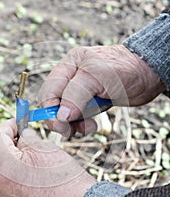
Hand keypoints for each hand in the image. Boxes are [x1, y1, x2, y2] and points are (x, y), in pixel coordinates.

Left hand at [0, 119, 95, 196]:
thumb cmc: (66, 180)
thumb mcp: (45, 148)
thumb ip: (28, 138)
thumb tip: (23, 137)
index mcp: (5, 168)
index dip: (6, 127)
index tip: (17, 123)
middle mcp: (3, 187)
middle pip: (0, 158)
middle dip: (12, 145)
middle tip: (28, 138)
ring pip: (8, 174)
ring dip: (19, 163)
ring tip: (40, 159)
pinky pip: (16, 190)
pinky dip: (24, 180)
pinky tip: (43, 178)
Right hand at [39, 45, 164, 134]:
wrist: (147, 74)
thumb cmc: (125, 69)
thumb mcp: (98, 77)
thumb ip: (76, 94)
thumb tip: (60, 116)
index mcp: (68, 65)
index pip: (49, 90)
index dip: (50, 109)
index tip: (61, 125)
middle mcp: (71, 78)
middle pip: (53, 103)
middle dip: (61, 119)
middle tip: (71, 131)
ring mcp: (80, 91)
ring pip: (65, 113)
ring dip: (73, 124)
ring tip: (89, 127)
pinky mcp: (89, 102)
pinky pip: (78, 117)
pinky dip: (82, 124)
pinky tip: (92, 124)